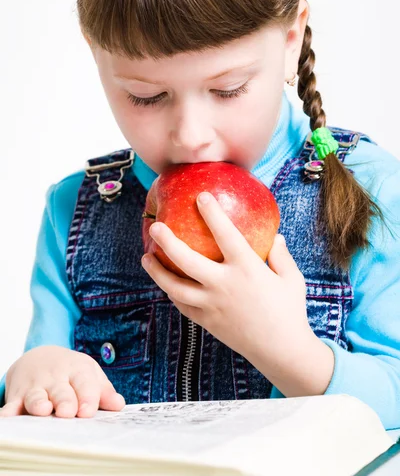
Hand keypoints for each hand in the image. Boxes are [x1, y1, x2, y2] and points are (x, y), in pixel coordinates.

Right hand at [0, 346, 125, 417]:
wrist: (40, 358)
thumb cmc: (71, 372)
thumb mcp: (89, 375)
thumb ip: (103, 391)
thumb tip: (119, 405)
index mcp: (77, 371)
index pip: (85, 383)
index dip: (87, 397)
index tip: (88, 411)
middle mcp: (56, 377)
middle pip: (61, 390)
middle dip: (64, 400)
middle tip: (67, 412)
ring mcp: (36, 385)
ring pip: (37, 395)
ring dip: (38, 402)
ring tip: (42, 409)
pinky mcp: (18, 394)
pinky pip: (12, 403)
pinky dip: (9, 411)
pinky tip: (8, 417)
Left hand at [141, 192, 313, 367]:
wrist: (281, 351)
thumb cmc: (290, 311)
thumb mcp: (292, 279)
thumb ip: (281, 255)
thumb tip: (276, 237)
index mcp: (248, 269)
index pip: (226, 235)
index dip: (212, 214)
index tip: (201, 196)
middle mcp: (225, 285)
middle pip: (187, 260)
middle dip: (168, 241)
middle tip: (155, 227)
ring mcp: (212, 305)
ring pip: (175, 286)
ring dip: (157, 271)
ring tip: (146, 258)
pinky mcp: (206, 321)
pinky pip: (183, 305)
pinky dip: (172, 293)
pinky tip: (166, 284)